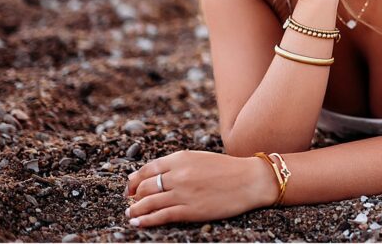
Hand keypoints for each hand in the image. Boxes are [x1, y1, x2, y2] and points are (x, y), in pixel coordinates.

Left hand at [123, 150, 277, 227]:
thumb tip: (155, 176)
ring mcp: (183, 193)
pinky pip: (160, 216)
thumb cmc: (227, 169)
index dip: (134, 180)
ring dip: (135, 210)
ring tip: (131, 214)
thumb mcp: (200, 158)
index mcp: (181, 158)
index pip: (147, 169)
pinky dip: (145, 220)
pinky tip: (137, 223)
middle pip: (144, 186)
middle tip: (132, 202)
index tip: (130, 188)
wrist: (250, 180)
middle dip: (134, 196)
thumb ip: (178, 165)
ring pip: (148, 202)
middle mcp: (179, 174)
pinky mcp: (190, 210)